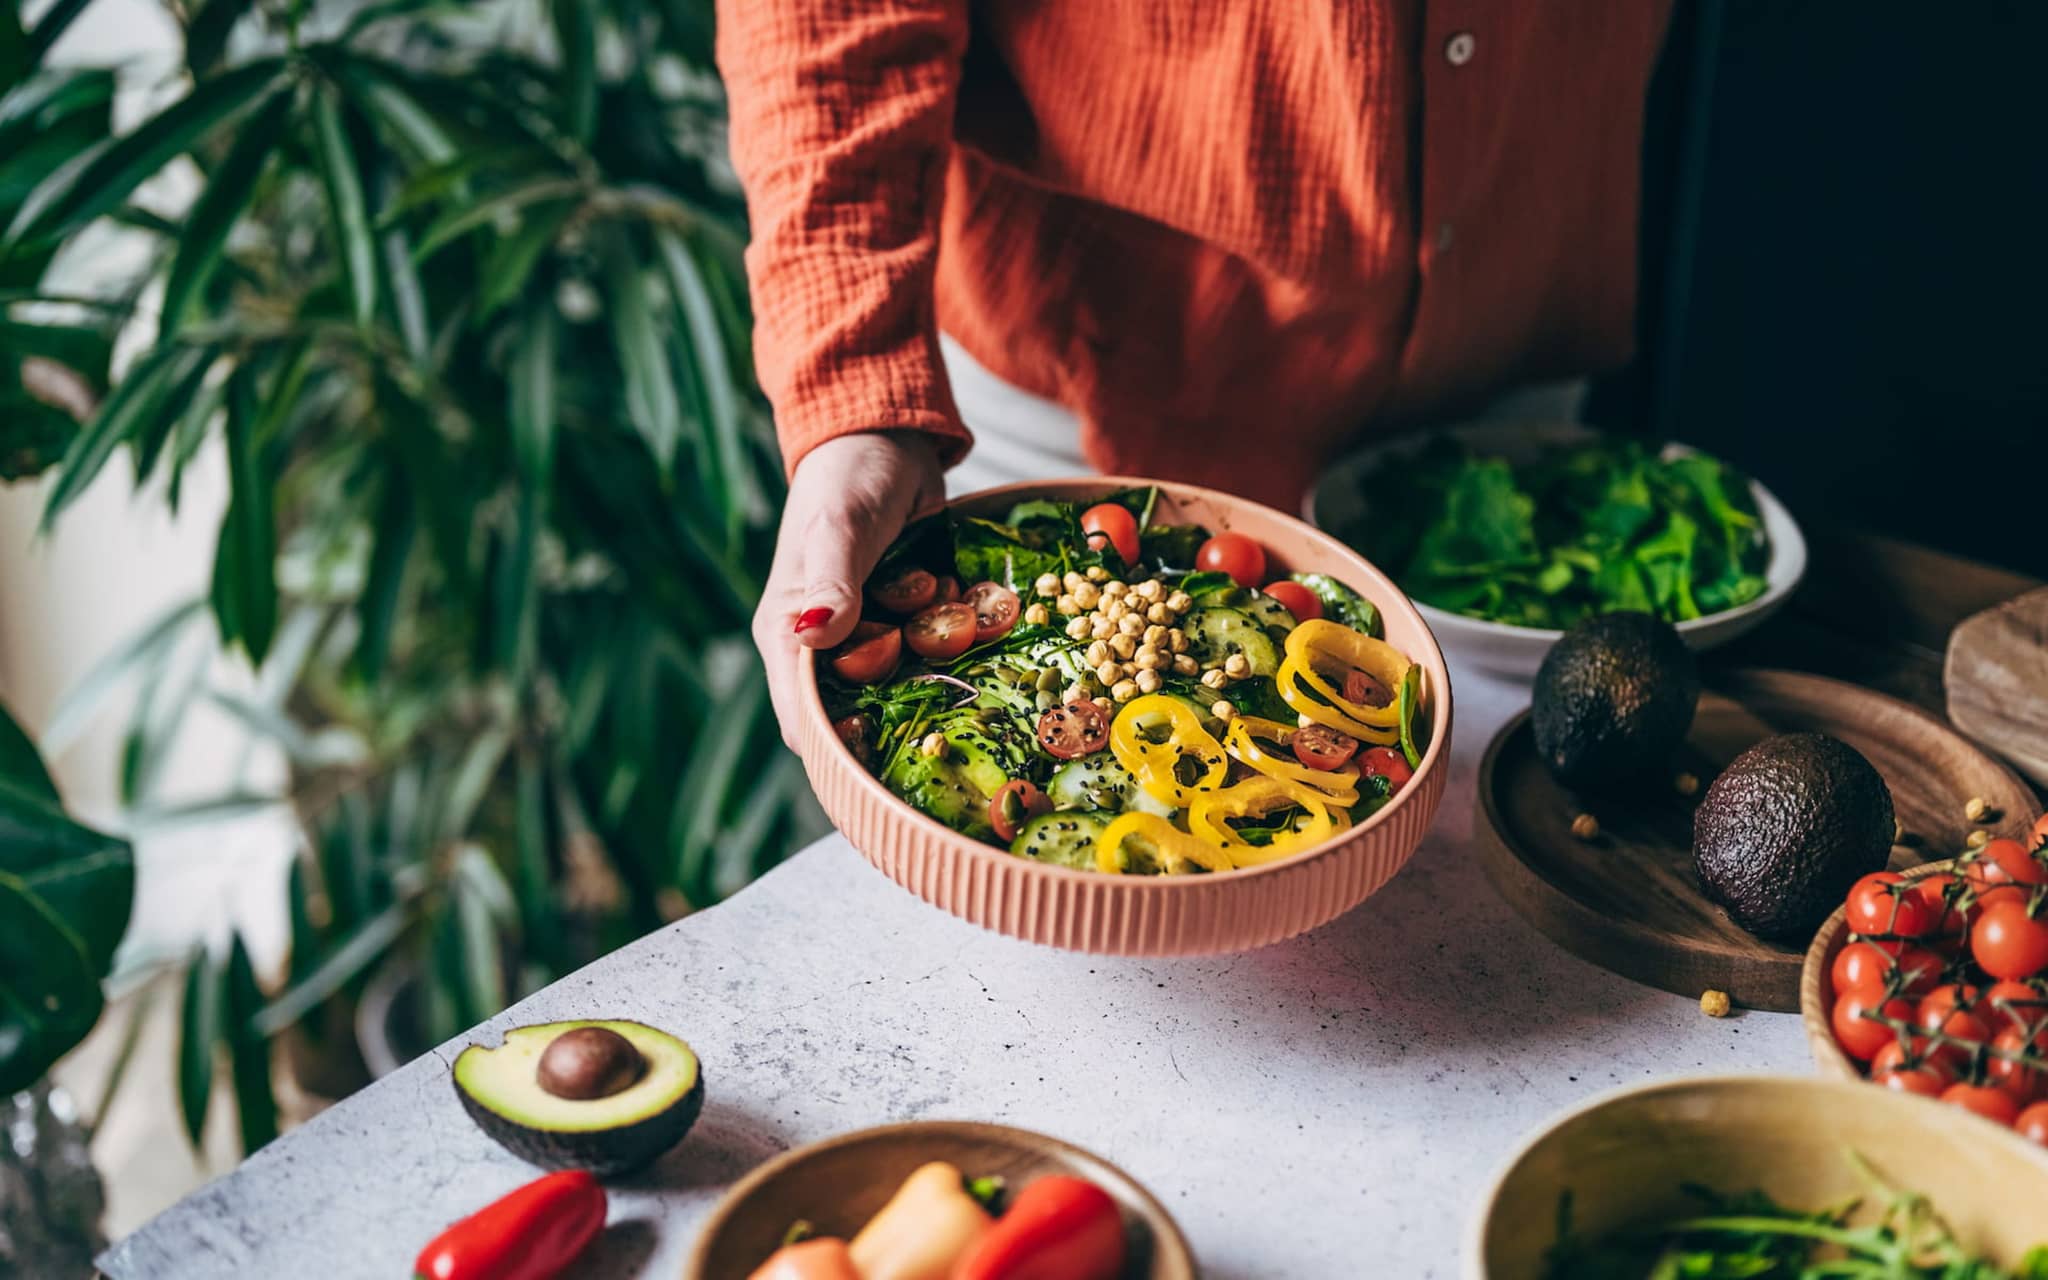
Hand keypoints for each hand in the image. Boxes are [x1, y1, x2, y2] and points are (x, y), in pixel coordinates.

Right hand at [754, 431, 946, 747]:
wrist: (889, 440)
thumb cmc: (847, 477)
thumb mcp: (840, 525)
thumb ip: (831, 580)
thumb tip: (813, 633)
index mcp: (788, 634)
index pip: (803, 719)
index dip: (839, 747)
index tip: (886, 757)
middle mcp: (827, 646)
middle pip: (859, 715)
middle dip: (904, 718)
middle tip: (951, 714)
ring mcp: (872, 634)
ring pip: (906, 688)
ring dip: (942, 678)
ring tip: (975, 660)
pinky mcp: (909, 619)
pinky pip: (938, 651)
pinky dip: (962, 642)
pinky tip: (984, 623)